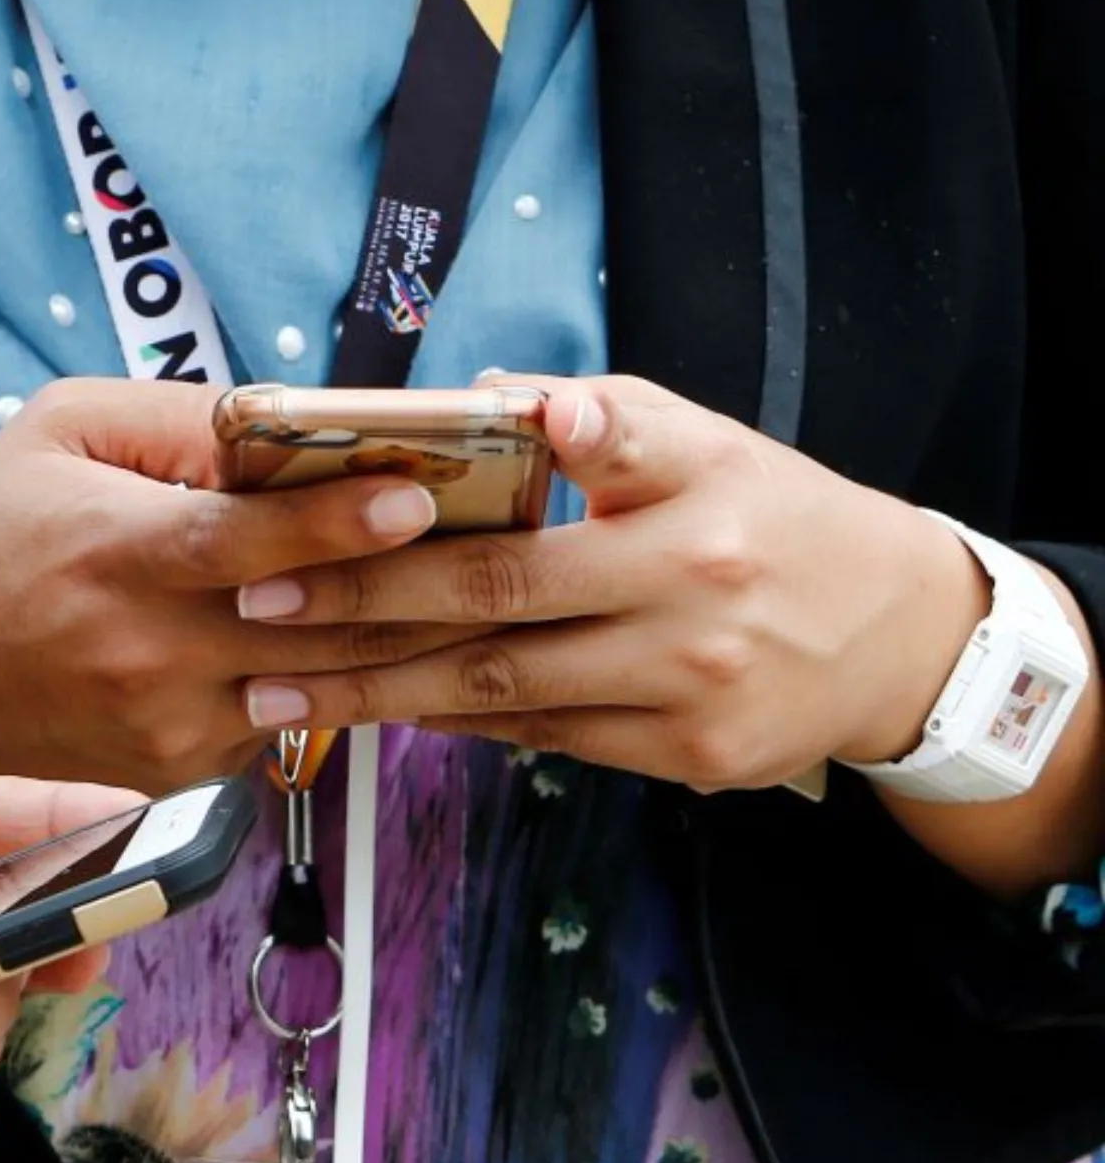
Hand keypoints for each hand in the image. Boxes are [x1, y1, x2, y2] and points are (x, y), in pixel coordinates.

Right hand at [0, 379, 470, 791]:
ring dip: (404, 647)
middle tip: (504, 546)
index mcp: (118, 555)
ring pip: (322, 691)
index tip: (421, 495)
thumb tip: (288, 418)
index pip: (248, 543)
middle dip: (420, 588)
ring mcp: (167, 731)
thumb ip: (176, 420)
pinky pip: (285, 730)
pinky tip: (383, 644)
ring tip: (479, 595)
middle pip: (317, 628)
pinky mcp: (178, 779)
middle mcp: (149, 655)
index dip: (340, 521)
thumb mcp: (59, 432)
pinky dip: (334, 687)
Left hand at [233, 374, 988, 788]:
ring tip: (274, 689)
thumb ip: (599, 418)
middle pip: (494, 606)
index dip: (451, 500)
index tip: (358, 501)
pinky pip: (545, 740)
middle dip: (359, 610)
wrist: (905, 637)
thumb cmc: (773, 516)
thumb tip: (478, 401)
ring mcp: (690, 691)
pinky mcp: (691, 761)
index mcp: (688, 501)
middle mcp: (690, 600)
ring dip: (376, 693)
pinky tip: (376, 712)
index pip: (558, 484)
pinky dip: (455, 723)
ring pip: (503, 693)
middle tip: (256, 606)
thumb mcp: (707, 441)